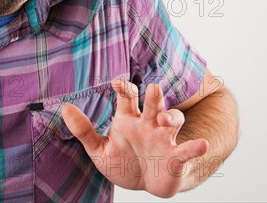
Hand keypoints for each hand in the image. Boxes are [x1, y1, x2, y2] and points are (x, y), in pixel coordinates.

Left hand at [61, 78, 208, 197]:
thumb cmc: (121, 161)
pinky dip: (195, 147)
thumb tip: (65, 108)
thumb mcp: (98, 149)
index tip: (116, 82)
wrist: (142, 184)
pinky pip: (187, 150)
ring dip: (172, 118)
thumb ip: (83, 129)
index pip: (128, 97)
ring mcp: (164, 139)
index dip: (124, 87)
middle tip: (152, 88)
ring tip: (166, 120)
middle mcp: (148, 124)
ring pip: (173, 120)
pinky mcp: (176, 157)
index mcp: (128, 119)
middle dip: (154, 96)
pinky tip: (201, 144)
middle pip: (154, 104)